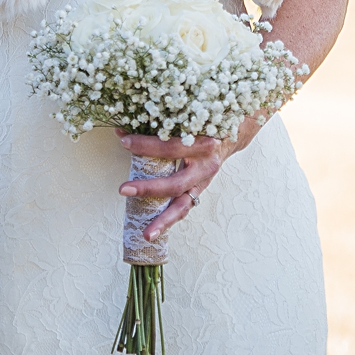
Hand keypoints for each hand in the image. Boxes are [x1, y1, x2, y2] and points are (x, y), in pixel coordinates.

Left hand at [115, 125, 255, 237]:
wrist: (231, 135)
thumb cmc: (204, 124)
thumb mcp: (189, 120)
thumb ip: (162, 123)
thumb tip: (123, 126)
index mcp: (202, 144)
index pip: (170, 147)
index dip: (146, 145)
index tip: (124, 140)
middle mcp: (205, 166)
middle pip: (175, 183)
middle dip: (148, 189)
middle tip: (123, 189)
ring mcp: (203, 182)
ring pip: (183, 205)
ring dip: (163, 220)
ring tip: (146, 234)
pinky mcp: (200, 192)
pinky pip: (184, 207)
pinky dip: (169, 218)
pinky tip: (155, 230)